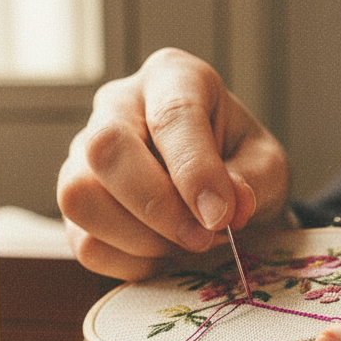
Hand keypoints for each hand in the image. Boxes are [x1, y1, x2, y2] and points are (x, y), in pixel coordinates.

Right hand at [58, 48, 289, 278]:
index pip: (171, 115)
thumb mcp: (266, 166)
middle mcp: (116, 106)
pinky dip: (130, 262)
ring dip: (139, 238)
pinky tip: (163, 254)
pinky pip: (84, 243)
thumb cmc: (240, 166)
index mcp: (172, 78)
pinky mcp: (74, 205)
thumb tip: (225, 208)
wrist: (218, 194)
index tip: (220, 216)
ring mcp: (83, 155)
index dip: (195, 171)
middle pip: (105, 148)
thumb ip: (252, 181)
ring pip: (80, 197)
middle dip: (156, 206)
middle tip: (201, 237)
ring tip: (185, 244)